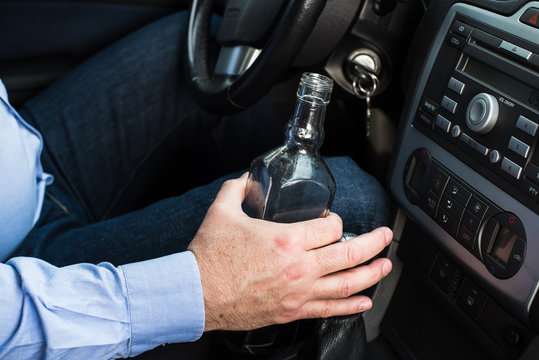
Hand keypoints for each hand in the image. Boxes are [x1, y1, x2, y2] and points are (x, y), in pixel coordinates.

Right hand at [187, 173, 392, 331]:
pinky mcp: (292, 310)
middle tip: (386, 236)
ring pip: (348, 283)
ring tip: (385, 266)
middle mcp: (300, 267)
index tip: (331, 220)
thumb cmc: (210, 256)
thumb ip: (238, 188)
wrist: (197, 294)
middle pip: (350, 253)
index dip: (335, 220)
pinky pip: (331, 309)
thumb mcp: (222, 211)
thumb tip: (247, 179)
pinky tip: (364, 302)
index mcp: (287, 239)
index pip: (330, 227)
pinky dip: (352, 305)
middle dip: (375, 243)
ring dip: (372, 274)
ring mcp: (299, 291)